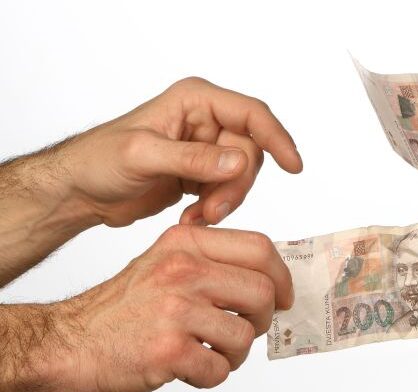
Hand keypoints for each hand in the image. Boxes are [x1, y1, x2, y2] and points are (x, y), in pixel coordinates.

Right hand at [52, 224, 291, 391]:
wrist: (70, 342)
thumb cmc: (125, 308)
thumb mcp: (165, 261)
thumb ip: (213, 261)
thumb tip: (272, 277)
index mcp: (185, 244)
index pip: (260, 249)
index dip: (282, 277)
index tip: (283, 298)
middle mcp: (182, 271)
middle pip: (262, 293)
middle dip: (261, 320)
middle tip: (241, 331)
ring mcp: (176, 310)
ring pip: (245, 336)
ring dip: (234, 354)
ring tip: (208, 352)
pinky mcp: (169, 350)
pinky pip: (220, 369)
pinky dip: (210, 375)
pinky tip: (188, 367)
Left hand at [61, 77, 301, 226]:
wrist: (80, 191)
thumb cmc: (99, 162)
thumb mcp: (143, 156)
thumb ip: (193, 160)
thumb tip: (239, 164)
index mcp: (196, 101)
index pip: (252, 114)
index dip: (277, 139)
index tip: (293, 167)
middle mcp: (206, 120)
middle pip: (251, 153)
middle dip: (235, 187)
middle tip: (212, 211)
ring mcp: (205, 149)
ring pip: (242, 177)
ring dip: (224, 202)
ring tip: (196, 218)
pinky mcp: (201, 174)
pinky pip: (227, 192)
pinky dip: (214, 209)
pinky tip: (190, 219)